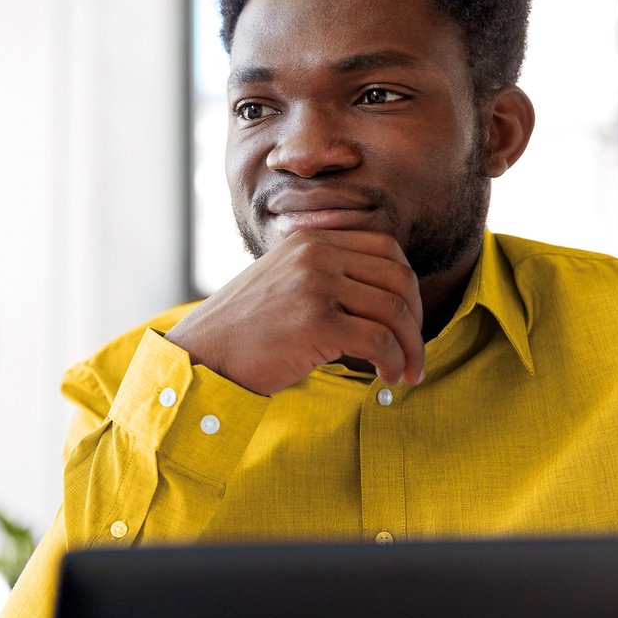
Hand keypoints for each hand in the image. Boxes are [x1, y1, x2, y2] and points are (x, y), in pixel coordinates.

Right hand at [165, 229, 424, 395]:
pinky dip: (394, 362)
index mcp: (310, 240)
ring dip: (410, 347)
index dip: (407, 288)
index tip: (407, 322)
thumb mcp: (283, 282)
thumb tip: (384, 298)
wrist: (201, 356)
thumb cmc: (243, 332)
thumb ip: (325, 275)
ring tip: (407, 373)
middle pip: (398, 279)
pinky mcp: (315, 321)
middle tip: (414, 353)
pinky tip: (387, 377)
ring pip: (394, 310)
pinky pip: (379, 340)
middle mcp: (315, 254)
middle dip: (416, 320)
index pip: (387, 250)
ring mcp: (315, 285)